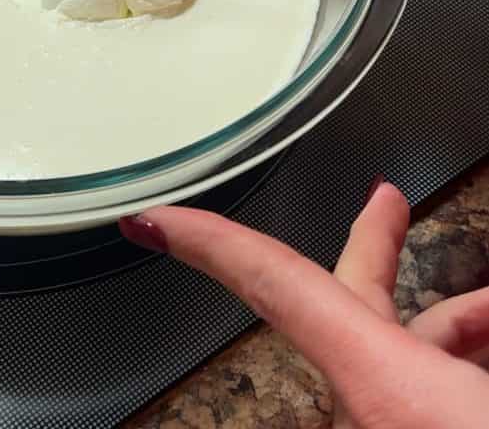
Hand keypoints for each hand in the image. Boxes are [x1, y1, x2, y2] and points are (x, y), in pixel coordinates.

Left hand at [120, 182, 488, 427]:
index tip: (154, 217)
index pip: (275, 287)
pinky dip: (454, 369)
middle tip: (387, 201)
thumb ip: (466, 336)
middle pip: (353, 309)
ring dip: (450, 322)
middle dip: (375, 248)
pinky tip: (485, 356)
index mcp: (386, 392)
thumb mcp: (458, 398)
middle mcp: (379, 416)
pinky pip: (421, 398)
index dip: (211, 242)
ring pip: (402, 360)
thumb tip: (476, 312)